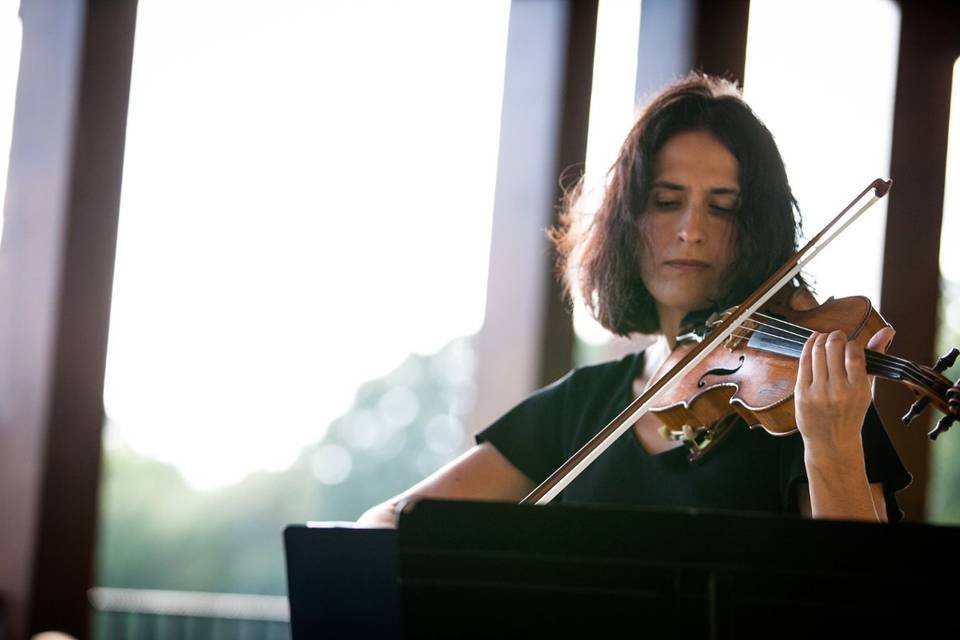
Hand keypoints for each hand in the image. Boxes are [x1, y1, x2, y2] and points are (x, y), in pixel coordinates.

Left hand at [794, 326, 895, 461]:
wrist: (832, 441)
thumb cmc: (852, 413)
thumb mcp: (867, 388)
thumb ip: (874, 357)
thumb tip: (888, 330)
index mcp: (858, 389)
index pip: (854, 352)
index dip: (851, 342)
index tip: (850, 344)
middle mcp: (838, 390)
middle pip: (833, 348)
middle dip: (835, 336)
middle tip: (836, 336)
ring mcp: (818, 392)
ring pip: (817, 352)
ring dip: (820, 339)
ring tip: (824, 338)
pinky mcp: (801, 393)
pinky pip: (803, 362)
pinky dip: (808, 347)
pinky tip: (812, 342)